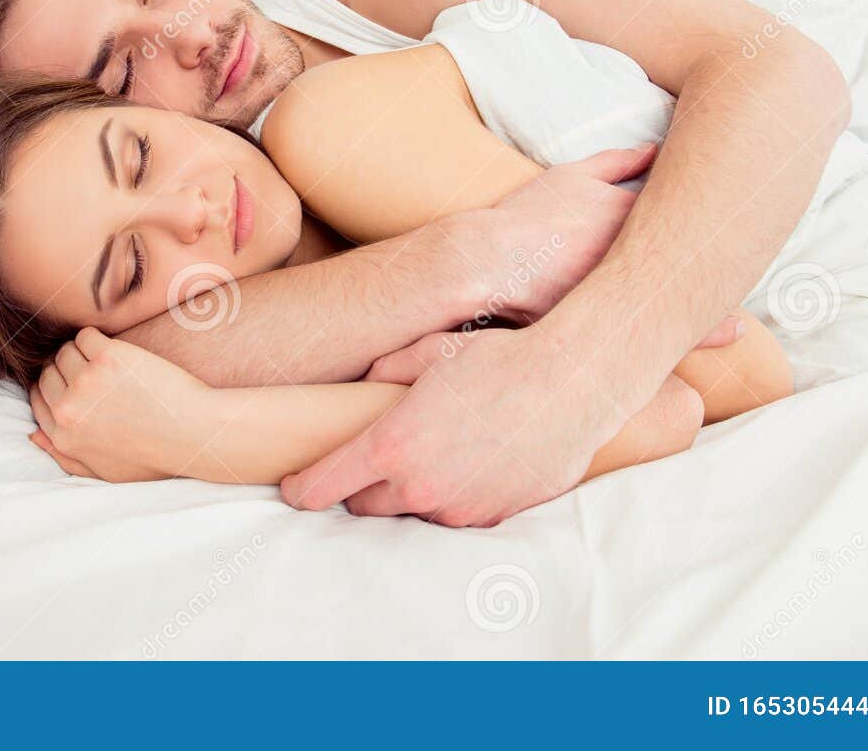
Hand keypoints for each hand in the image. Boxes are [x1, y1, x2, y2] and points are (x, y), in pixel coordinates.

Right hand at [29, 328, 211, 482]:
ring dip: (80, 351)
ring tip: (104, 360)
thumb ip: (64, 456)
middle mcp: (69, 409)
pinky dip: (95, 337)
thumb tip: (34, 434)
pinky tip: (113, 348)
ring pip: (64, 351)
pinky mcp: (109, 357)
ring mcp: (87, 381)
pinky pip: (86, 335)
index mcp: (64, 437)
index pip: (38, 400)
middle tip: (91, 369)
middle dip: (64, 368)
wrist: (193, 432)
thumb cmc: (155, 454)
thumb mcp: (104, 471)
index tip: (71, 382)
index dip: (52, 387)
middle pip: (48, 373)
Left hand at [283, 325, 608, 526]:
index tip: (294, 486)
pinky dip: (453, 496)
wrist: (573, 384)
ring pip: (412, 512)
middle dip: (361, 487)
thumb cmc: (502, 358)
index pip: (322, 486)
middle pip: (363, 507)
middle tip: (376, 457)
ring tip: (437, 451)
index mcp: (391, 445)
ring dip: (411, 492)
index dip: (300, 489)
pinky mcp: (492, 517)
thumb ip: (386, 370)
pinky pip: (456, 515)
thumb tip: (366, 384)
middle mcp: (419, 487)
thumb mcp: (432, 350)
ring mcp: (457, 509)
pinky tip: (473, 462)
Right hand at [460, 146, 740, 346]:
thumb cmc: (527, 216)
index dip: (715, 230)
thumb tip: (655, 150)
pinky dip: (660, 344)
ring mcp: (615, 292)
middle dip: (720, 289)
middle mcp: (631, 257)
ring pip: (669, 310)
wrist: (488, 260)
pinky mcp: (596, 321)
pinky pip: (636, 335)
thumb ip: (617, 163)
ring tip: (732, 333)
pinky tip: (675, 352)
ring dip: (701, 323)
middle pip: (688, 271)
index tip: (741, 236)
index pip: (686, 221)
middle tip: (748, 310)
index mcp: (632, 218)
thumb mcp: (571, 175)